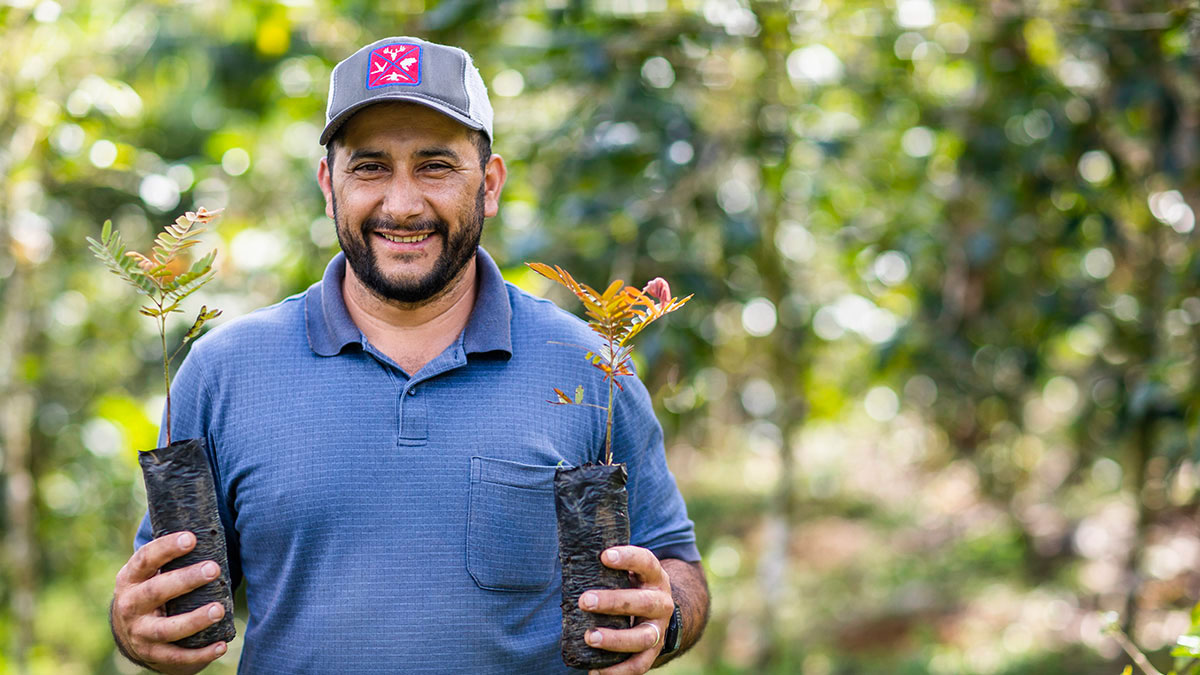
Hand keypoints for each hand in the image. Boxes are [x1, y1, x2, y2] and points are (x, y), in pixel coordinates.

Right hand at [110, 531, 228, 673]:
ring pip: (167, 629)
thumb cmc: (153, 591)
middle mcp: (130, 606)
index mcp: (130, 579)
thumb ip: (171, 553)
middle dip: (186, 580)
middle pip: (156, 592)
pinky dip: (200, 654)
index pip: (145, 559)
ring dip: (195, 620)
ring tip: (219, 609)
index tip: (192, 538)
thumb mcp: (152, 572)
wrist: (131, 633)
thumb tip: (203, 511)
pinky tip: (221, 645)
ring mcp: (140, 633)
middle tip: (214, 569)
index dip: (167, 548)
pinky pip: (178, 658)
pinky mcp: (154, 655)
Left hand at [577, 546, 673, 674]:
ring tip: (590, 637)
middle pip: (643, 602)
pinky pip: (639, 665)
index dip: (628, 558)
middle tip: (585, 601)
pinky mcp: (652, 652)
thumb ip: (607, 567)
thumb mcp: (627, 572)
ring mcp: (659, 629)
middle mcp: (661, 603)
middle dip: (613, 602)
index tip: (604, 556)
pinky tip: (595, 672)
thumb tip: (573, 556)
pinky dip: (618, 671)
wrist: (658, 612)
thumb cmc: (632, 586)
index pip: (646, 562)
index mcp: (654, 577)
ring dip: (616, 639)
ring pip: (643, 637)